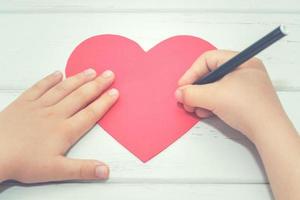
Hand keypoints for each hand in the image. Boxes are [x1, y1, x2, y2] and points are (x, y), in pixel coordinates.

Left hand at [0, 69, 118, 182]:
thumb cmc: (22, 162)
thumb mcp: (56, 171)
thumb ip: (82, 169)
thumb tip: (104, 170)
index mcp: (64, 130)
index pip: (90, 113)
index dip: (104, 102)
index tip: (114, 93)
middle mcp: (54, 114)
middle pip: (81, 96)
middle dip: (97, 85)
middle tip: (109, 75)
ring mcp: (39, 106)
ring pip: (64, 88)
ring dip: (79, 78)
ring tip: (91, 71)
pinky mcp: (24, 103)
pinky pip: (40, 87)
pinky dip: (50, 79)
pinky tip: (58, 73)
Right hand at [175, 50, 288, 140]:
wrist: (268, 132)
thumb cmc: (248, 108)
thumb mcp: (214, 97)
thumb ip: (192, 93)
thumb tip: (179, 93)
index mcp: (240, 61)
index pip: (208, 59)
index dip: (191, 72)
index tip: (182, 87)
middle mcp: (243, 71)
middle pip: (210, 74)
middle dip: (195, 88)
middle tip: (186, 99)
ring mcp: (244, 86)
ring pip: (214, 87)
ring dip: (201, 98)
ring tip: (194, 109)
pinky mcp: (243, 100)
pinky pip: (221, 96)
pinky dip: (210, 104)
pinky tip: (205, 112)